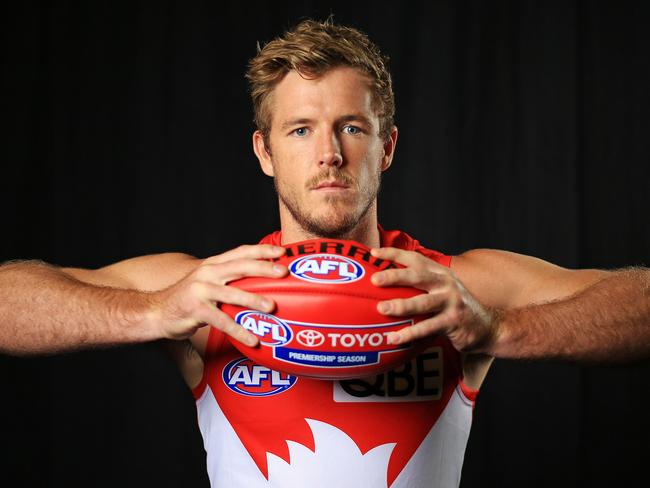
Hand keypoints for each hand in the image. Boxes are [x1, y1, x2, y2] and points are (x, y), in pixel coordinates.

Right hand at [149, 244, 286, 344]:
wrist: (156, 311)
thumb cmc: (188, 299)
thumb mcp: (208, 282)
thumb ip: (229, 279)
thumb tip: (261, 284)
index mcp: (213, 264)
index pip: (241, 252)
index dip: (262, 251)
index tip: (283, 253)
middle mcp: (208, 273)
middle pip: (240, 266)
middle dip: (264, 268)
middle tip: (283, 273)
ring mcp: (200, 290)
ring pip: (232, 293)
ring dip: (253, 299)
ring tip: (272, 307)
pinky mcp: (195, 310)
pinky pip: (221, 321)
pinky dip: (238, 330)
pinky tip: (252, 339)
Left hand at [370, 247, 495, 351]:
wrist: (488, 326)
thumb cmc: (454, 307)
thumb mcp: (441, 289)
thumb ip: (421, 284)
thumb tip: (386, 281)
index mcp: (439, 272)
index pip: (415, 259)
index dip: (394, 254)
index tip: (374, 253)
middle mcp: (446, 283)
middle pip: (417, 276)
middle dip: (395, 276)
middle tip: (375, 280)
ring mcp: (451, 302)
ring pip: (422, 303)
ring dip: (401, 306)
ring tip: (382, 309)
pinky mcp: (453, 321)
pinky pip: (428, 328)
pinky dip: (410, 333)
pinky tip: (394, 338)